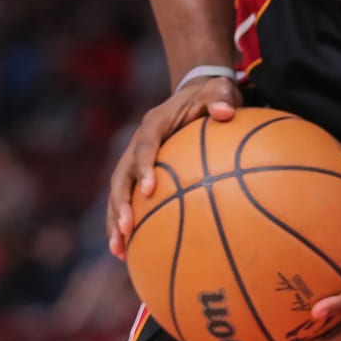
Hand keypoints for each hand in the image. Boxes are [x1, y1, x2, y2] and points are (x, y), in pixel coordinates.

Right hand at [107, 74, 239, 258]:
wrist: (196, 93)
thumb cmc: (212, 95)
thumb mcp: (220, 90)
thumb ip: (221, 98)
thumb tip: (225, 111)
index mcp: (155, 123)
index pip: (145, 145)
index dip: (144, 166)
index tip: (149, 190)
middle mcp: (138, 142)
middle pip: (121, 175)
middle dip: (120, 203)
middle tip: (126, 229)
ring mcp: (135, 158)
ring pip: (119, 191)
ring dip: (115, 219)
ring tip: (118, 249)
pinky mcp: (140, 171)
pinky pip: (129, 198)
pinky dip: (126, 222)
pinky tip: (129, 250)